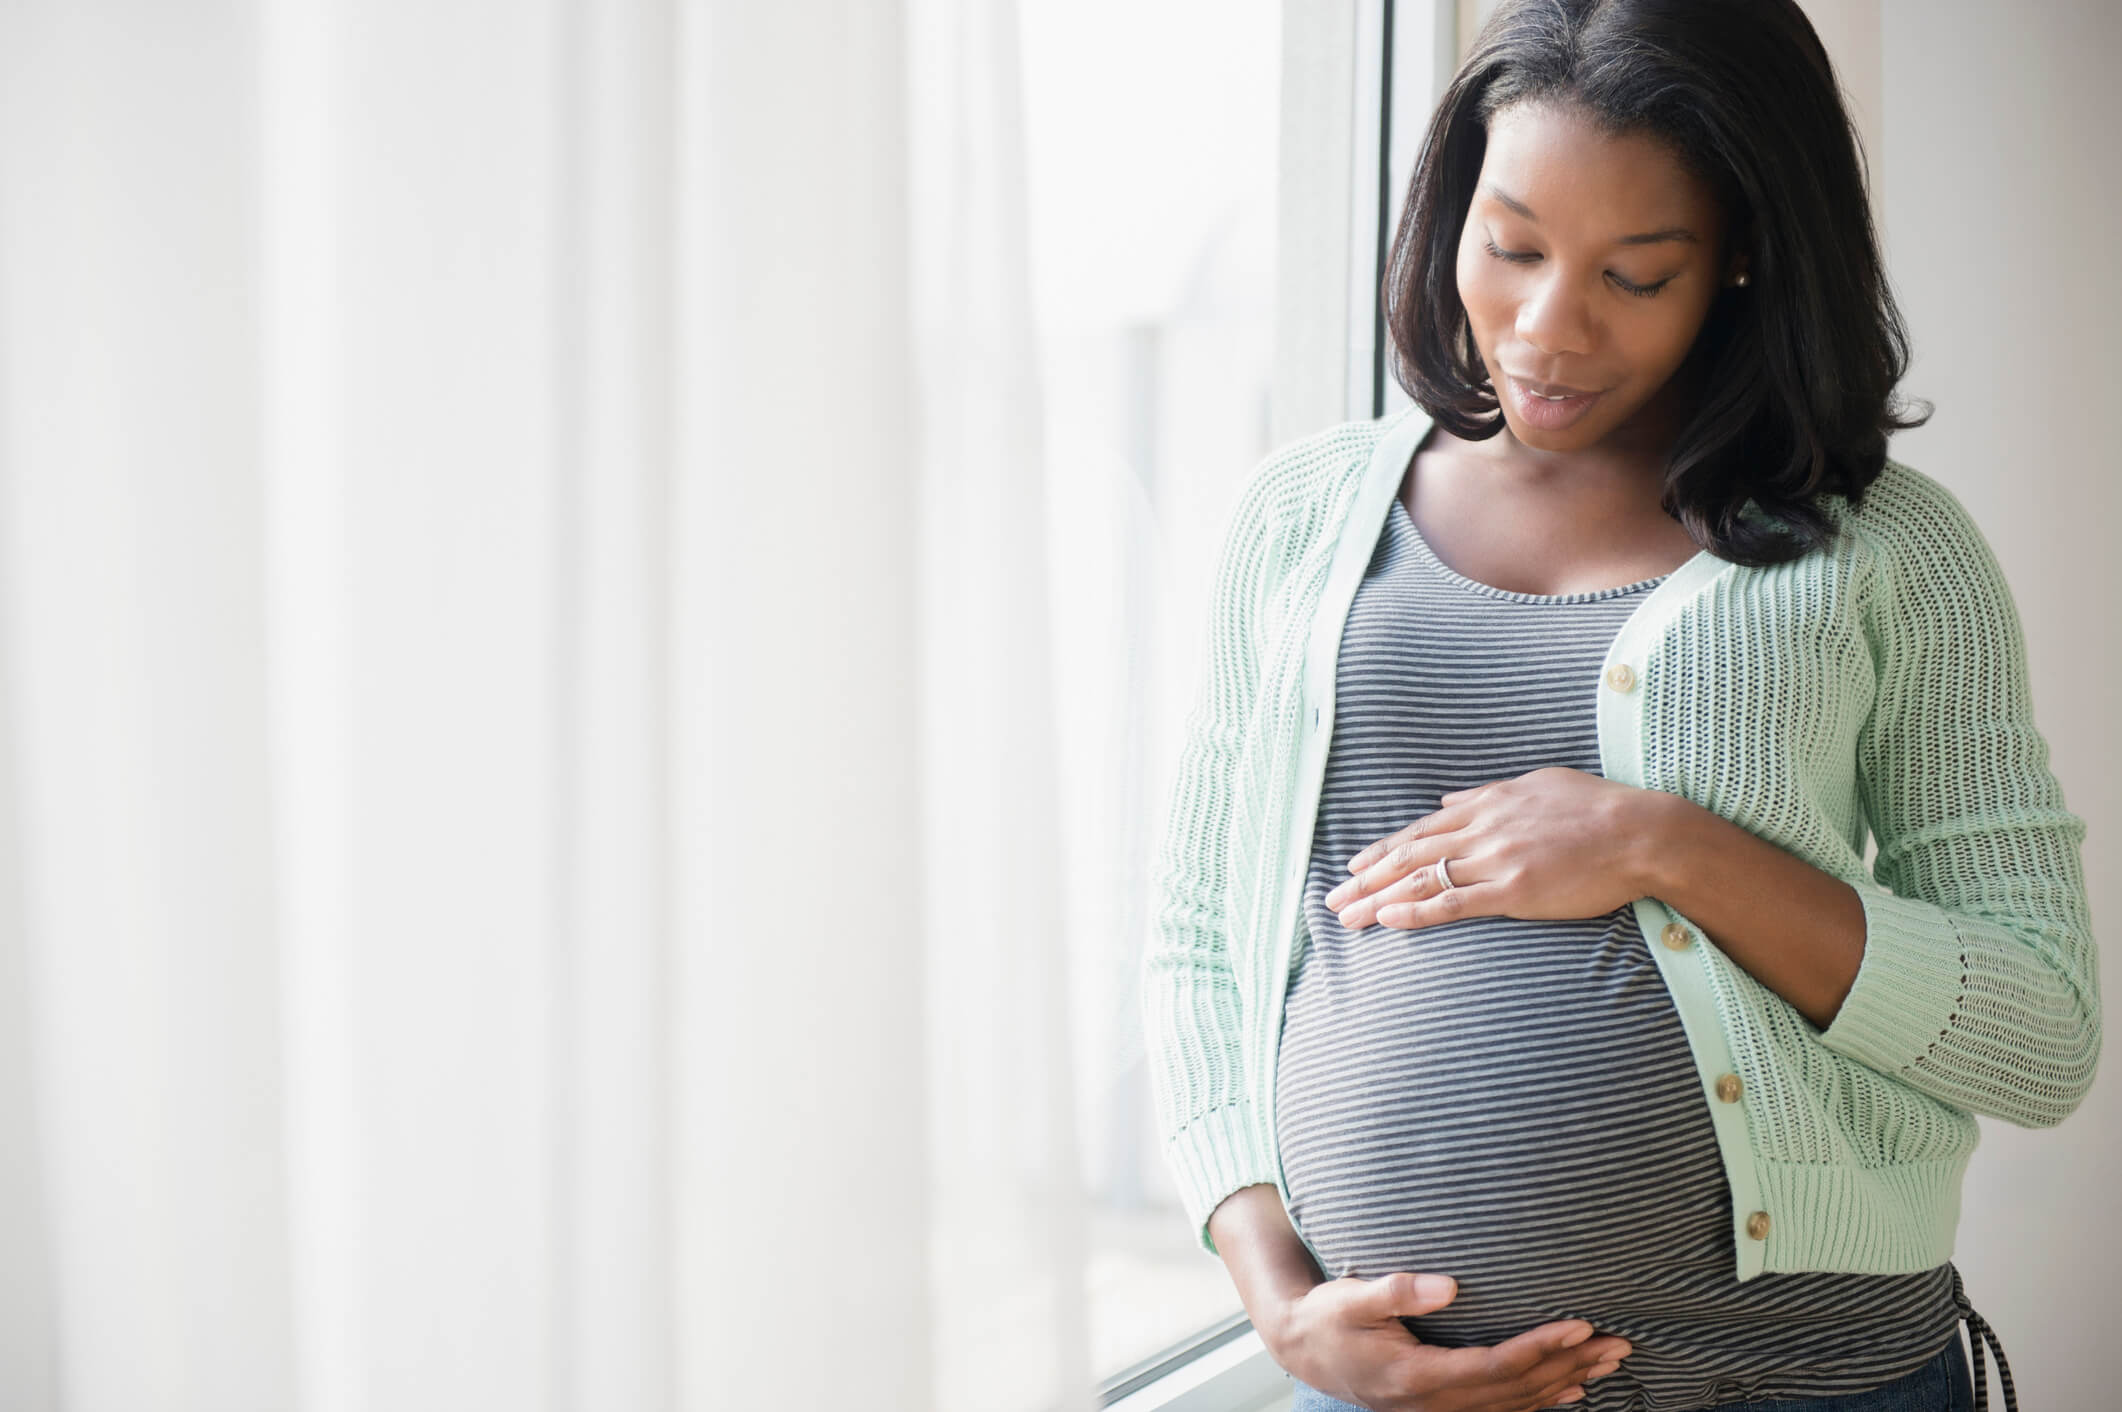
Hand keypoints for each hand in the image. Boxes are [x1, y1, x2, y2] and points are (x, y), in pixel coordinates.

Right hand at [1264, 1271, 1632, 1411]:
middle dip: (1571, 1365)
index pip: (1496, 1366)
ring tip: (1609, 1363)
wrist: (1303, 1350)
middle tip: (1619, 1343)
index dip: (1541, 1347)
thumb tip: (1448, 1286)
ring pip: (1517, 1404)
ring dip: (1566, 1383)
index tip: (1579, 1325)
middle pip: (1518, 1389)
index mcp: (1418, 1375)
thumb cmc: (1327, 1318)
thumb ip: (1396, 1291)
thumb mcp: (1350, 1297)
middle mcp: (1436, 1402)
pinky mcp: (1442, 1406)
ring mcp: (1440, 1410)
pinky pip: (1503, 1410)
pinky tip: (1571, 1392)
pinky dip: (1541, 1401)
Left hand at [1323, 768, 1660, 931]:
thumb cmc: (1598, 808)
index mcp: (1487, 803)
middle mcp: (1482, 829)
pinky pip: (1453, 902)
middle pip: (1409, 854)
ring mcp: (1495, 859)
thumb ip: (1487, 793)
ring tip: (1347, 918)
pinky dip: (1415, 911)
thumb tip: (1449, 798)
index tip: (1356, 866)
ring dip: (1378, 899)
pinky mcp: (1514, 890)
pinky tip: (1388, 920)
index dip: (1384, 849)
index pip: (1422, 829)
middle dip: (1365, 878)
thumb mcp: (1536, 784)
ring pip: (1421, 878)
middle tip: (1332, 898)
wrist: (1641, 832)